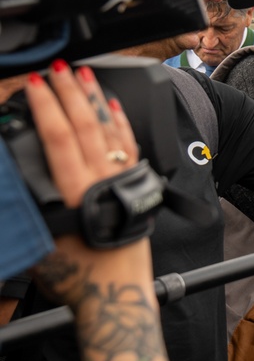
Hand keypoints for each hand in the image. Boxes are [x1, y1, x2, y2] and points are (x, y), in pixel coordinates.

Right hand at [24, 61, 173, 360]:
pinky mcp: (134, 183)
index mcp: (75, 191)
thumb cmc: (76, 275)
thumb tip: (10, 183)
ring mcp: (122, 178)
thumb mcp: (37, 244)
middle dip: (69, 92)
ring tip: (84, 75)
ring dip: (95, 99)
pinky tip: (114, 105)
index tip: (33, 83)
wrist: (116, 293)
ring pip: (110, 129)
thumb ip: (24, 208)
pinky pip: (128, 144)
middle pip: (86, 124)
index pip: (59, 136)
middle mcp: (102, 178)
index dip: (46, 106)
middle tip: (56, 67)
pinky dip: (120, 122)